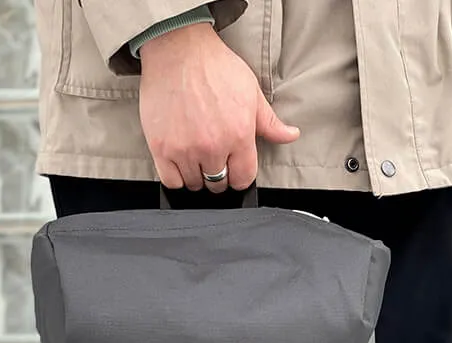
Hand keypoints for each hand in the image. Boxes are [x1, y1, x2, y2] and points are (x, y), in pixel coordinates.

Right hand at [138, 22, 299, 193]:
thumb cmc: (214, 66)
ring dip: (196, 175)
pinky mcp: (161, 148)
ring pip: (194, 183)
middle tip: (213, 156)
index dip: (239, 176)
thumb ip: (269, 122)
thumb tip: (290, 135)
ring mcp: (185, 149)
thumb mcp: (251, 92)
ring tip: (195, 155)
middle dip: (218, 174)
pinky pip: (171, 181)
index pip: (243, 179)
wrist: (178, 49)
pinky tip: (179, 161)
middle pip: (218, 184)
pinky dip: (176, 176)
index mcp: (239, 135)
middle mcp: (213, 146)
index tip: (233, 168)